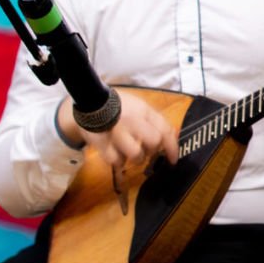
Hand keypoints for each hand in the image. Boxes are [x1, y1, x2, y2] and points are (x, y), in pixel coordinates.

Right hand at [60, 91, 179, 170]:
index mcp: (142, 110)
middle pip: (153, 142)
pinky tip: (116, 152)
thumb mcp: (140, 106)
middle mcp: (131, 120)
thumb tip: (174, 135)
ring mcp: (116, 132)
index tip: (173, 159)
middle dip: (152, 150)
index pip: (164, 129)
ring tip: (130, 152)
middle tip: (147, 150)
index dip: (172, 147)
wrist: (89, 102)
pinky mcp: (102, 143)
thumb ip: (156, 120)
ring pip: (136, 154)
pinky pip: (116, 160)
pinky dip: (118, 160)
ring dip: (137, 158)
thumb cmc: (119, 106)